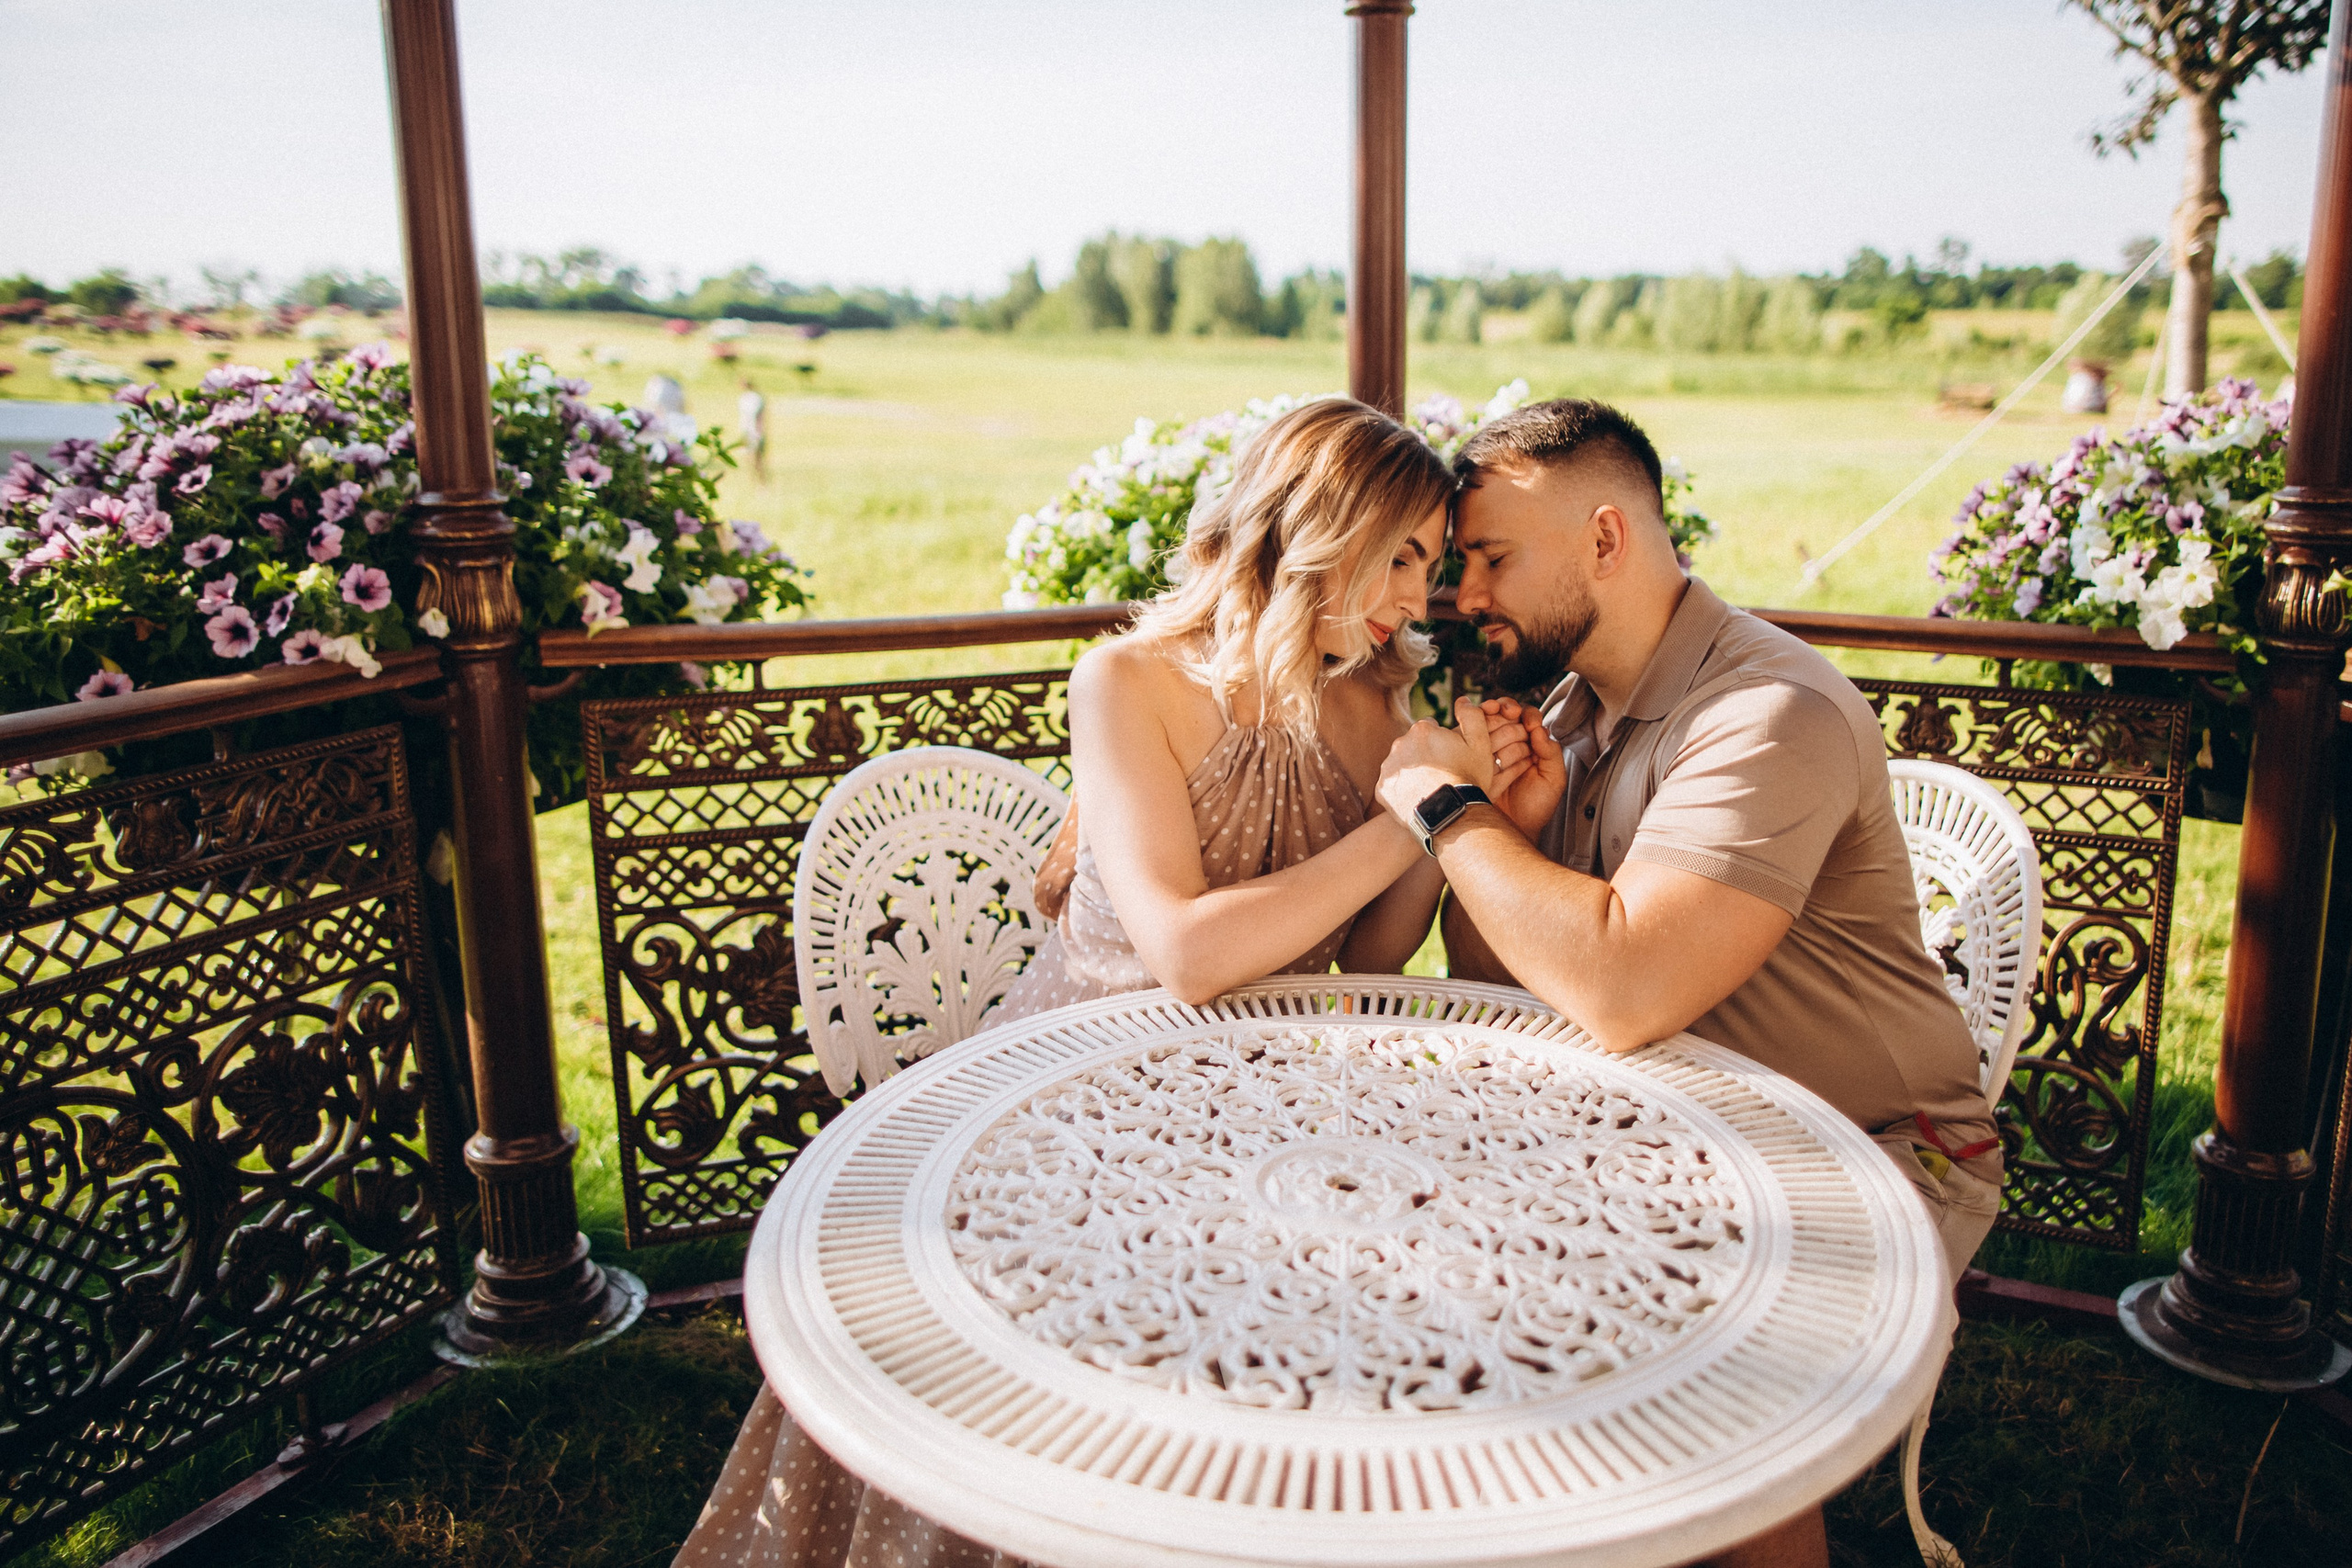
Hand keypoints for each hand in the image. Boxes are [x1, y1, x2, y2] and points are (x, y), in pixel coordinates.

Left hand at [1376, 697, 1495, 831]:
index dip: (1442, 742)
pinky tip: (1419, 799)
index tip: (1451, 757)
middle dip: (1425, 756)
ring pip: (1401, 765)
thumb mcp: (1480, 744)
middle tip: (1442, 775)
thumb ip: (1472, 716)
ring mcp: (1389, 768)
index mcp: (1422, 730)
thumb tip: (1463, 700)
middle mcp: (1400, 744)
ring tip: (1430, 789)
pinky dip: (1402, 791)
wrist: (1451, 815)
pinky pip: (1392, 786)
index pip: (1429, 728)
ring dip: (1413, 773)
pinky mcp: (1381, 789)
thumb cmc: (1468, 779)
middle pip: (1413, 746)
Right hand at [1480, 697, 1567, 837]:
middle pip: (1502, 712)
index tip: (1527, 721)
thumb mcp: (1553, 780)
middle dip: (1504, 709)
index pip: (1526, 716)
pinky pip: (1468, 738)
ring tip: (1489, 720)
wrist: (1513, 830)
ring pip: (1484, 721)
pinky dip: (1471, 730)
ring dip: (1488, 717)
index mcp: (1530, 744)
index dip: (1525, 712)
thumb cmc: (1535, 807)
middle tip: (1505, 714)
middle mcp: (1508, 743)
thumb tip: (1538, 730)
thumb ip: (1551, 754)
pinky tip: (1475, 731)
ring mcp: (1487, 750)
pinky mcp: (1470, 760)